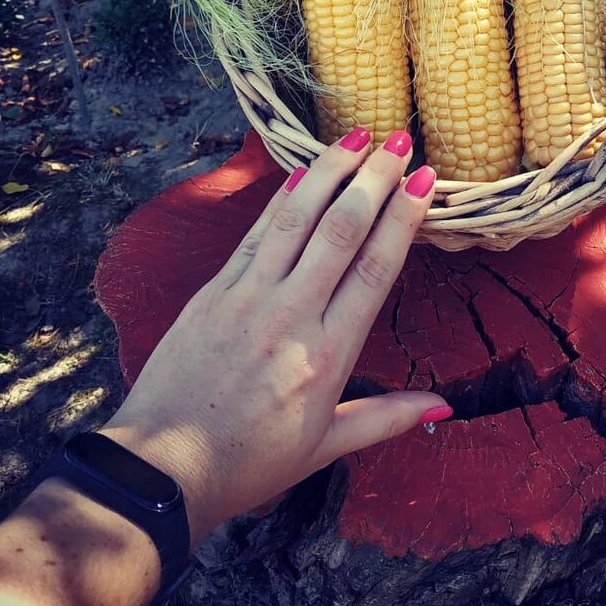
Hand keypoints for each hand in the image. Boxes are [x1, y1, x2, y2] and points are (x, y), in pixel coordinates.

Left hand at [100, 128, 447, 544]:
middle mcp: (291, 316)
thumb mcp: (326, 446)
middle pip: (341, 230)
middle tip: (401, 143)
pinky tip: (304, 171)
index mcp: (328, 355)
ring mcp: (248, 297)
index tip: (426, 182)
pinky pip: (255, 233)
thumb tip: (443, 404)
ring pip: (297, 218)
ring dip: (330, 171)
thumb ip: (386, 417)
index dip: (404, 218)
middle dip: (375, 179)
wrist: (162, 469)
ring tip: (358, 136)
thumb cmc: (248, 463)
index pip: (376, 269)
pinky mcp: (213, 291)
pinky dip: (282, 197)